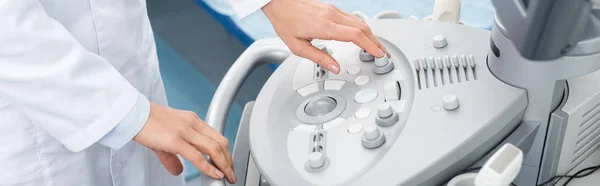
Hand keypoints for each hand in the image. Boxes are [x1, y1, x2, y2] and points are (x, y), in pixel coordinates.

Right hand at [133, 103, 235, 183]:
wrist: (131, 114)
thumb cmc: (146, 122)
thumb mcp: (165, 138)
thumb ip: (173, 156)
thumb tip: (178, 171)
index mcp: (192, 120)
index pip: (217, 135)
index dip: (225, 151)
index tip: (228, 162)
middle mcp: (193, 123)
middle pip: (220, 142)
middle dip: (229, 159)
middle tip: (231, 172)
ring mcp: (185, 131)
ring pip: (214, 149)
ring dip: (224, 165)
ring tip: (228, 176)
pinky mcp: (176, 140)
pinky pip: (198, 157)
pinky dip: (210, 168)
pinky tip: (215, 175)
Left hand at [262, 0, 389, 73]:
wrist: (279, 2)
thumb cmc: (285, 22)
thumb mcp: (298, 47)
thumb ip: (319, 58)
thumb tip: (335, 67)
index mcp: (324, 26)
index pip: (355, 36)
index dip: (370, 46)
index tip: (379, 54)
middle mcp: (332, 16)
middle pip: (363, 28)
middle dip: (376, 42)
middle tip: (384, 54)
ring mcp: (333, 10)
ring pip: (360, 21)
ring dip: (371, 35)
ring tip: (377, 47)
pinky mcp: (332, 8)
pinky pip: (353, 18)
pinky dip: (363, 28)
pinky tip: (364, 35)